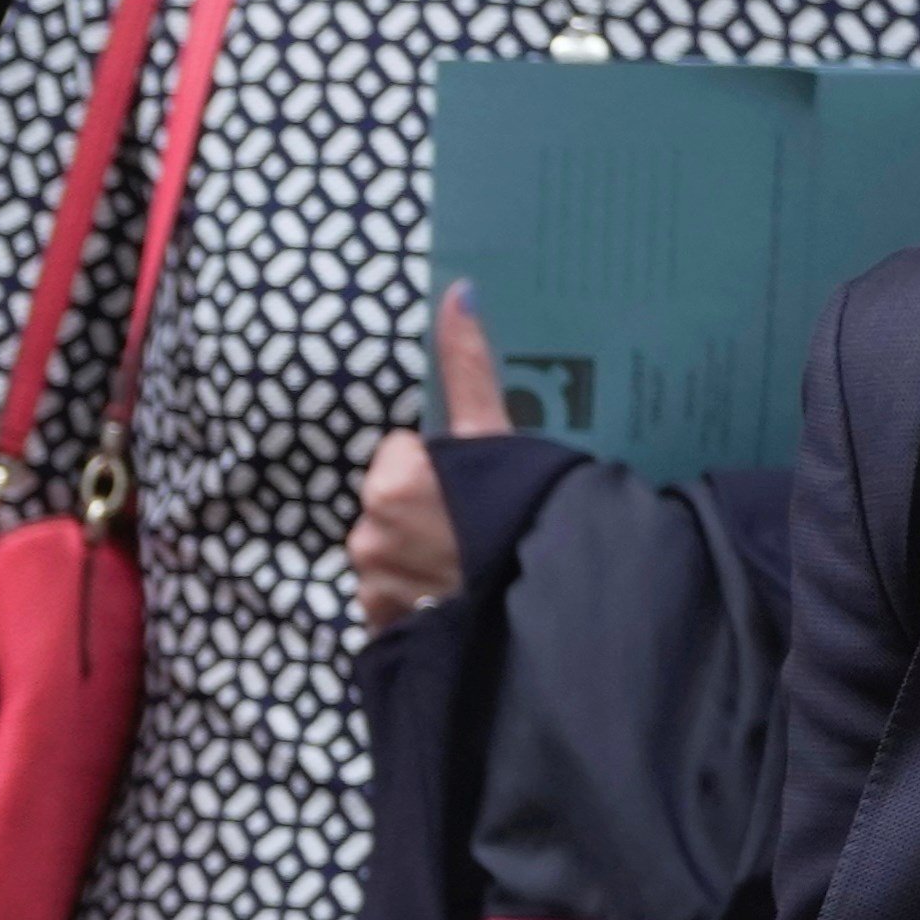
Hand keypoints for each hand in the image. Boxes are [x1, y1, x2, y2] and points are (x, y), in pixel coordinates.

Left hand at [345, 281, 516, 635]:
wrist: (551, 612)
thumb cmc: (527, 513)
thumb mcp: (499, 435)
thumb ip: (469, 365)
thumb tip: (458, 291)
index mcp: (391, 481)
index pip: (401, 458)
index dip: (442, 470)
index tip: (477, 489)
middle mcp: (368, 534)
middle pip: (391, 506)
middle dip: (427, 513)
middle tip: (482, 530)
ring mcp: (373, 587)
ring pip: (391, 554)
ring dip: (421, 558)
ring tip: (474, 570)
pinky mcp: (383, 628)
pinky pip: (393, 603)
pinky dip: (417, 601)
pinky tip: (458, 600)